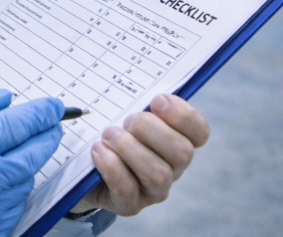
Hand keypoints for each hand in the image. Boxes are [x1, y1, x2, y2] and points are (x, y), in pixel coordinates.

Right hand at [0, 90, 64, 236]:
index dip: (42, 112)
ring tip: (3, 156)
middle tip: (49, 124)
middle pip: (35, 152)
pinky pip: (15, 205)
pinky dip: (10, 190)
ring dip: (24, 163)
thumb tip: (5, 100)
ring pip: (26, 178)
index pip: (19, 124)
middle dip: (45, 135)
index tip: (53, 106)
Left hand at [77, 94, 209, 216]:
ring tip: (108, 135)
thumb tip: (135, 79)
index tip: (156, 100)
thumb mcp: (122, 109)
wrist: (83, 163)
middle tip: (126, 121)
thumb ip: (135, 98)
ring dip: (129, 148)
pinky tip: (98, 150)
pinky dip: (111, 166)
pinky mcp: (130, 204)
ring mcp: (153, 189)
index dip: (183, 115)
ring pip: (158, 173)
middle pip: (182, 152)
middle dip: (150, 130)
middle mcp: (172, 167)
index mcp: (176, 139)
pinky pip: (128, 189)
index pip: (199, 131)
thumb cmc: (109, 130)